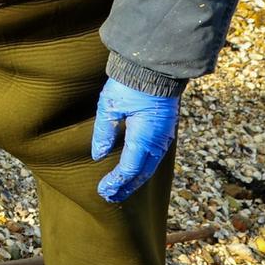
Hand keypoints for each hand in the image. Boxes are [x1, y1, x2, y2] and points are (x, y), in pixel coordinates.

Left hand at [90, 77, 178, 202]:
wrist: (155, 67)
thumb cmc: (130, 84)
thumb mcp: (109, 106)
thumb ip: (103, 132)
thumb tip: (98, 156)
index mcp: (143, 137)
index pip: (128, 169)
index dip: (116, 182)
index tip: (103, 191)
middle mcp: (157, 142)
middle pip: (142, 173)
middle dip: (126, 187)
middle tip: (111, 197)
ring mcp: (164, 137)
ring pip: (150, 166)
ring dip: (135, 179)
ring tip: (121, 188)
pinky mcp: (165, 131)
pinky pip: (155, 156)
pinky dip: (144, 168)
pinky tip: (134, 170)